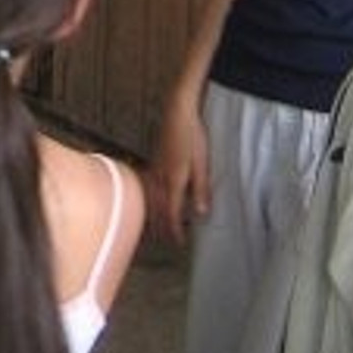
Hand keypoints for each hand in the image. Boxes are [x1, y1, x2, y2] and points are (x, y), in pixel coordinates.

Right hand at [145, 98, 210, 245]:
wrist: (178, 110)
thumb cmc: (192, 135)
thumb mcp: (202, 163)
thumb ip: (201, 189)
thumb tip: (200, 213)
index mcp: (173, 180)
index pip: (171, 212)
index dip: (175, 229)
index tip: (180, 242)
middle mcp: (161, 176)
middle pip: (158, 207)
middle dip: (162, 225)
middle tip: (167, 238)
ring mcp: (156, 166)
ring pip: (152, 196)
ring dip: (156, 212)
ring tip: (159, 222)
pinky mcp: (156, 157)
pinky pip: (151, 183)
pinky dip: (152, 195)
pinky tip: (156, 193)